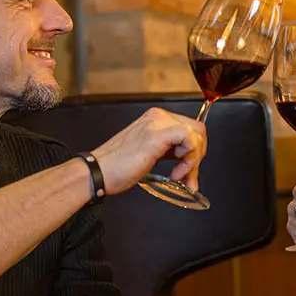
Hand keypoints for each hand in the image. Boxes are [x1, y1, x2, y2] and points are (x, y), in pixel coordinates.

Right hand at [90, 108, 207, 194]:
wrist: (97, 173)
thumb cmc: (117, 169)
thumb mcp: (150, 156)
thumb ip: (170, 153)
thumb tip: (191, 165)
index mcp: (156, 120)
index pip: (190, 129)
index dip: (195, 152)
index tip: (188, 172)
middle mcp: (157, 117)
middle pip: (197, 130)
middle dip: (198, 157)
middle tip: (188, 177)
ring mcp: (157, 124)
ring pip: (196, 134)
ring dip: (194, 160)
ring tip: (179, 176)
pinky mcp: (157, 135)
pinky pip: (190, 139)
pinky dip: (189, 159)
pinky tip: (176, 172)